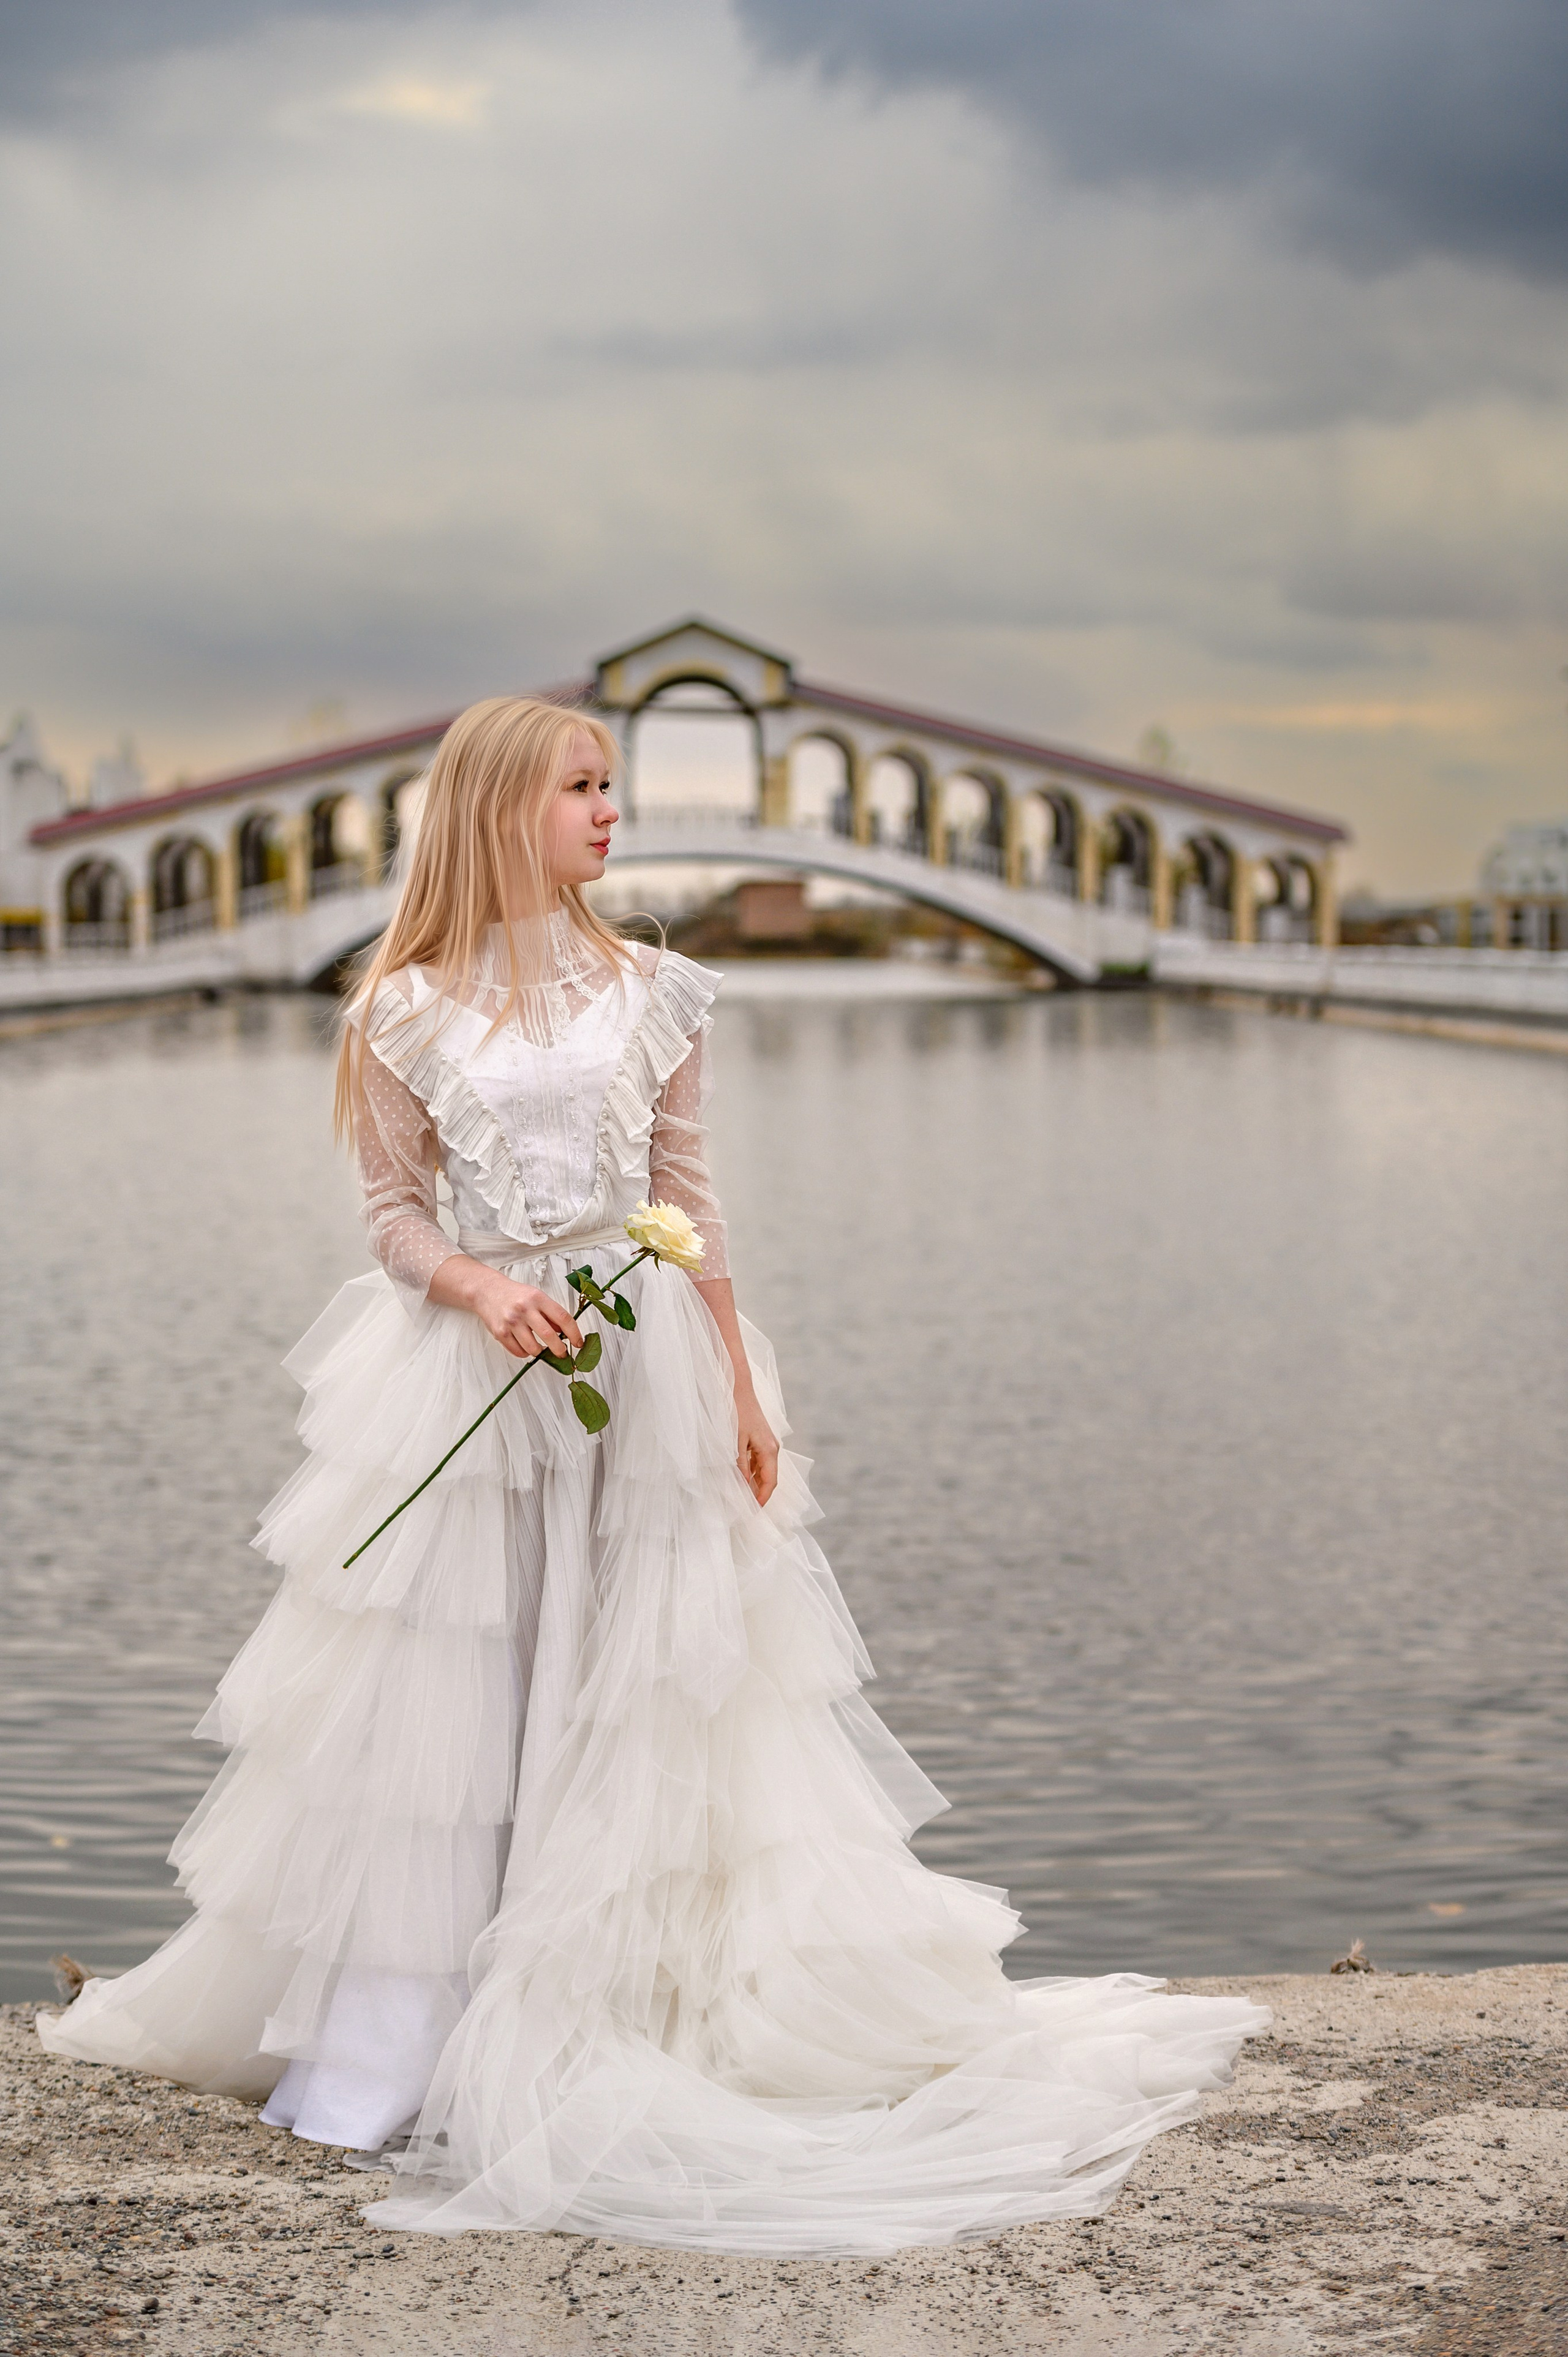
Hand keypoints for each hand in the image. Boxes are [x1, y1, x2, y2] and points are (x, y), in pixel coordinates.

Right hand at [471, 1272, 583, 1361]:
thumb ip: (550, 1314)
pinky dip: (525, 1353)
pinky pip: (518, 1352)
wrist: (487, 1291)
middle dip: (559, 1350)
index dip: (574, 1333)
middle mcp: (525, 1309)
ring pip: (533, 1348)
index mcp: (538, 1298)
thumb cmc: (514, 1295)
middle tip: (563, 1354)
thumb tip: (565, 1333)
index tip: (579, 1343)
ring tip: (541, 1348)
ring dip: (541, 1353)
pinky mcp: (500, 1333)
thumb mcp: (536, 1297)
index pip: (563, 1318)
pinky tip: (526, 1346)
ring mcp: (511, 1322)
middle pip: (549, 1336)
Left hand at [736, 1386, 779, 1505]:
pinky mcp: (762, 1439)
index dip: (762, 1498)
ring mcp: (769, 1443)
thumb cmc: (737, 1413)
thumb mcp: (735, 1443)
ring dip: (754, 1483)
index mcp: (769, 1450)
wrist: (739, 1388)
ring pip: (764, 1470)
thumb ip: (739, 1466)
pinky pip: (759, 1461)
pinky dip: (752, 1472)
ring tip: (741, 1495)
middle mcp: (773, 1448)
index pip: (770, 1482)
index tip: (753, 1511)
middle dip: (759, 1493)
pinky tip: (740, 1477)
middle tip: (745, 1507)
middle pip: (769, 1478)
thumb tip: (742, 1487)